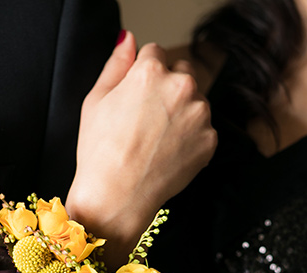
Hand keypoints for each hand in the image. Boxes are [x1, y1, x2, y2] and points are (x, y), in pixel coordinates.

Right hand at [66, 32, 216, 264]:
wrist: (117, 198)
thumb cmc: (99, 152)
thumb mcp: (96, 100)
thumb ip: (116, 64)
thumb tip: (128, 40)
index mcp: (151, 71)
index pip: (155, 53)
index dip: (142, 75)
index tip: (135, 96)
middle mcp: (181, 86)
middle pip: (182, 72)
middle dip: (168, 88)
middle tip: (146, 119)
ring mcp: (199, 114)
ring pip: (195, 101)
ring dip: (181, 112)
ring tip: (155, 140)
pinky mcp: (210, 140)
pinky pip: (203, 130)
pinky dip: (190, 139)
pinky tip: (166, 154)